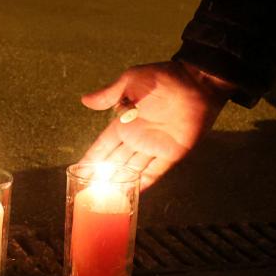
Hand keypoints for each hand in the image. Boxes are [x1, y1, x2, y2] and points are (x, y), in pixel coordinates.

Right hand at [79, 61, 231, 188]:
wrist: (196, 82)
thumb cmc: (163, 77)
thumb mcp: (132, 80)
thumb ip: (109, 94)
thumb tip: (84, 101)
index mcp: (125, 122)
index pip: (104, 145)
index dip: (92, 158)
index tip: (79, 170)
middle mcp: (138, 137)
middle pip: (116, 162)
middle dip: (103, 176)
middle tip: (88, 191)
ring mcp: (154, 147)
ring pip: (132, 170)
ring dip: (120, 183)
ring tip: (105, 199)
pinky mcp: (172, 153)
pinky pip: (155, 173)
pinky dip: (144, 184)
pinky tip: (132, 195)